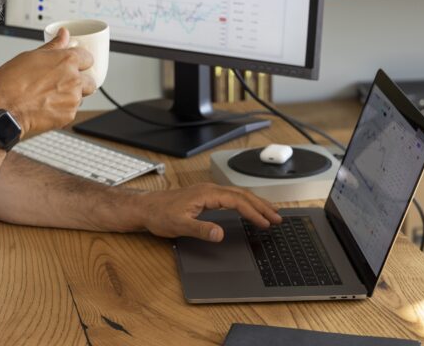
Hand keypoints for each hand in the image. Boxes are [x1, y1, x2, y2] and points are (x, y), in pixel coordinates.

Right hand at [0, 28, 95, 137]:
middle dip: (81, 81)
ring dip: (71, 96)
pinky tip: (47, 106)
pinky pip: (72, 111)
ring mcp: (72, 99)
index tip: (74, 64)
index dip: (81, 61)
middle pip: (90, 80)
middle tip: (63, 83)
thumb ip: (53, 46)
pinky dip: (63, 109)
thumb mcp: (30, 57)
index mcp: (66, 61)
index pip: (88, 58)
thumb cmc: (10, 84)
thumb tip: (63, 34)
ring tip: (51, 96)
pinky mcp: (68, 116)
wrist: (2, 110)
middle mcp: (73, 80)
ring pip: (81, 97)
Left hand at [136, 184, 281, 241]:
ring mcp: (207, 191)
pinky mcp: (205, 196)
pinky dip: (244, 202)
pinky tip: (248, 208)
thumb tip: (220, 233)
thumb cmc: (160, 215)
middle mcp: (209, 189)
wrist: (145, 208)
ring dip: (255, 203)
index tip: (266, 223)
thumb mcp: (179, 225)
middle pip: (242, 195)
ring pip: (238, 194)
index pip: (237, 201)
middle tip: (278, 218)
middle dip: (262, 206)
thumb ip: (201, 229)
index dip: (254, 213)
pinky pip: (231, 196)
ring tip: (271, 212)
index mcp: (206, 194)